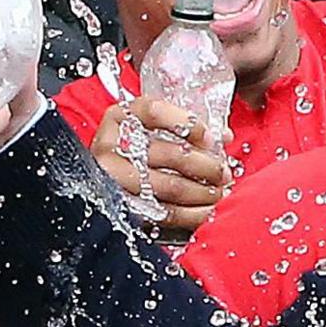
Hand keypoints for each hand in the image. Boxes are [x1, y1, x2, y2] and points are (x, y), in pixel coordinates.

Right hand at [94, 96, 235, 231]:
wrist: (101, 180)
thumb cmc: (132, 149)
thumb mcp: (151, 128)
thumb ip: (185, 127)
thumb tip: (222, 137)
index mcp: (120, 117)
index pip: (155, 112)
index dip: (188, 124)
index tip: (210, 138)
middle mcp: (111, 145)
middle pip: (168, 153)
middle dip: (206, 165)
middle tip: (223, 172)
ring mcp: (113, 178)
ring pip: (169, 186)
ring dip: (203, 191)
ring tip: (219, 191)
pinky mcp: (122, 206)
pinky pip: (164, 213)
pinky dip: (192, 214)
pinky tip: (207, 209)